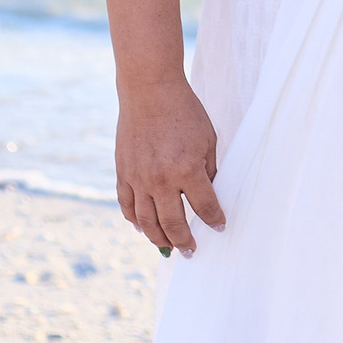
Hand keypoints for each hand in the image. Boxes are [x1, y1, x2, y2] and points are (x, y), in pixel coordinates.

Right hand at [115, 76, 224, 256]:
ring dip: (158, 239)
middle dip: (184, 242)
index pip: (205, 207)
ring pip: (146, 222)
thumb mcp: (208, 139)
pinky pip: (126, 206)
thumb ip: (208, 170)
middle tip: (191, 252)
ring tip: (169, 247)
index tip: (219, 228)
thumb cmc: (185, 112)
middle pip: (173, 224)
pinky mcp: (123, 173)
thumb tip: (207, 196)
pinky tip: (143, 228)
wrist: (150, 91)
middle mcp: (160, 179)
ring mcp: (138, 178)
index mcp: (187, 170)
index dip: (214, 221)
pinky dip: (134, 221)